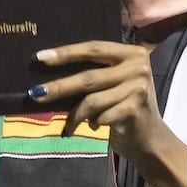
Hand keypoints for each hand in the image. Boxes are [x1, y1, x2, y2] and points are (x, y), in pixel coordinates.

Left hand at [29, 42, 186, 186]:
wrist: (149, 138)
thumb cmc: (124, 107)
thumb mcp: (113, 83)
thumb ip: (93, 72)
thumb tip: (49, 72)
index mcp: (131, 53)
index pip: (93, 48)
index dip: (66, 53)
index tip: (40, 57)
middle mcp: (137, 66)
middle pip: (89, 76)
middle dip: (60, 86)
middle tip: (36, 93)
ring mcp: (138, 87)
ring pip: (92, 100)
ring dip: (75, 115)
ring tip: (69, 123)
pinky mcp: (135, 108)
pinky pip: (100, 117)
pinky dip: (91, 124)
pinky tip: (93, 127)